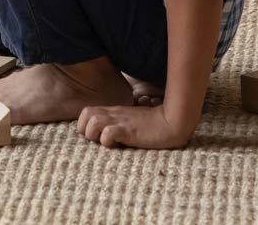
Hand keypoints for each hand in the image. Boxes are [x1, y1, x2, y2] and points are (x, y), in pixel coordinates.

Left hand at [75, 104, 191, 148]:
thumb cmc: (153, 124)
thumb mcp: (131, 120)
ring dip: (95, 135)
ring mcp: (121, 121)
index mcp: (113, 112)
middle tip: (98, 140)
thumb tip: (106, 133)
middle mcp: (114, 114)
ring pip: (93, 123)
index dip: (84, 125)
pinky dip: (108, 141)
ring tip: (107, 143)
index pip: (86, 112)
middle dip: (86, 130)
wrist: (172, 121)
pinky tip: (118, 145)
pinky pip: (109, 133)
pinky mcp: (129, 130)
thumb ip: (118, 122)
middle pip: (85, 115)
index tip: (95, 136)